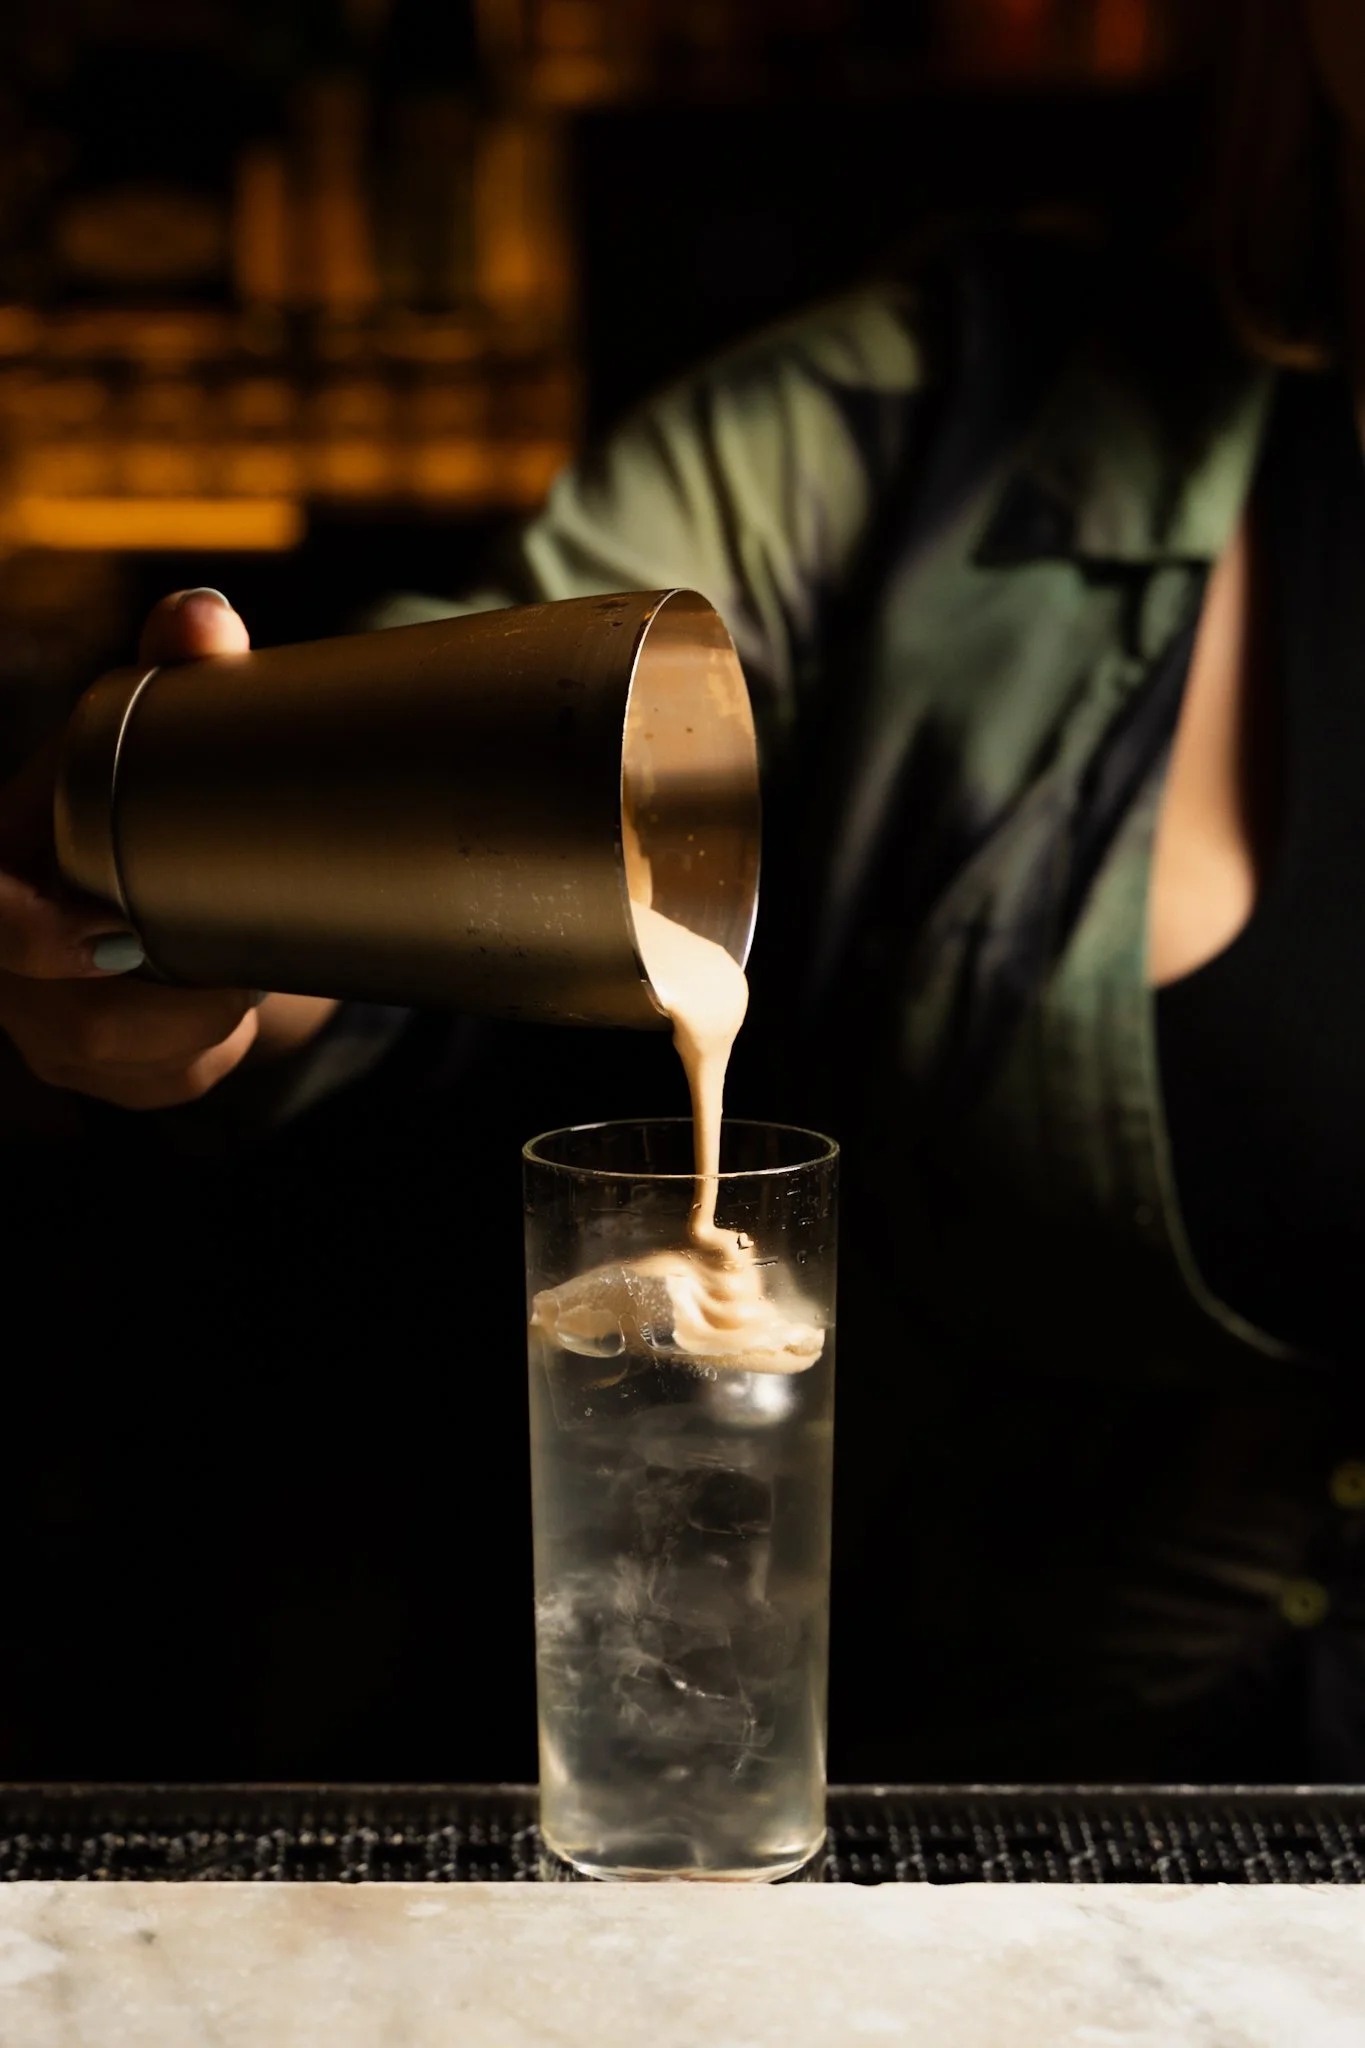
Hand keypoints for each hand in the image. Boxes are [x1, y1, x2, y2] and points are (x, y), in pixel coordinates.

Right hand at [0, 589, 334, 1110]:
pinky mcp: (99, 1074)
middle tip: (245, 960)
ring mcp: (44, 1030)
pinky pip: (160, 1085)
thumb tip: (203, 621)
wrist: (153, 875)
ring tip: (248, 968)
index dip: (30, 937)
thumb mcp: (150, 730)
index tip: (119, 929)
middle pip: (67, 1022)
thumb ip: (176, 672)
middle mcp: (1, 966)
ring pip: (121, 1063)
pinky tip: (236, 1002)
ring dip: (201, 1026)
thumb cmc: (137, 791)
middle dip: (168, 1003)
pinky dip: (211, 1049)